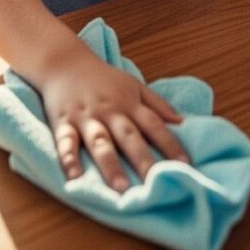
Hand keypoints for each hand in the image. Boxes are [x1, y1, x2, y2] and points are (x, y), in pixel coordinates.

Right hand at [42, 52, 188, 191]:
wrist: (65, 62)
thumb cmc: (103, 78)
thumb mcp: (133, 85)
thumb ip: (157, 105)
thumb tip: (183, 123)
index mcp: (128, 103)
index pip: (154, 124)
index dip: (170, 143)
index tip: (186, 165)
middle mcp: (109, 111)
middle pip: (129, 136)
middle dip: (142, 160)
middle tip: (155, 185)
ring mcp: (86, 117)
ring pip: (100, 142)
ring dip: (110, 164)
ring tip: (120, 188)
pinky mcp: (63, 122)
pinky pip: (65, 141)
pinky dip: (68, 158)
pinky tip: (74, 176)